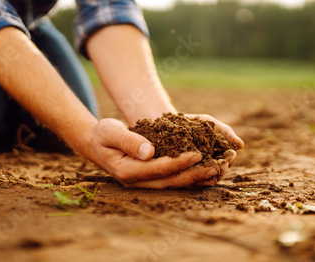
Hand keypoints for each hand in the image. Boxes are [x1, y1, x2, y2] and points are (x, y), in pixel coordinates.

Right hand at [82, 118, 222, 188]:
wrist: (96, 144)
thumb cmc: (103, 134)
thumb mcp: (111, 131)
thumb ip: (129, 140)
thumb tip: (150, 152)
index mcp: (127, 171)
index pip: (157, 169)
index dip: (178, 163)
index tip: (196, 154)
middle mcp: (137, 182)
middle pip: (170, 181)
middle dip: (194, 174)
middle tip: (216, 166)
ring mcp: (145, 183)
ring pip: (174, 183)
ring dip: (196, 178)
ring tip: (218, 169)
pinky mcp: (152, 178)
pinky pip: (174, 180)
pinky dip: (191, 176)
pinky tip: (207, 170)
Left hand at [182, 114, 243, 184]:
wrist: (170, 123)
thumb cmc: (193, 123)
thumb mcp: (209, 123)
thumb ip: (225, 132)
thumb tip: (241, 145)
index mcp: (217, 157)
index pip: (227, 162)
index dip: (230, 159)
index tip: (232, 154)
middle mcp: (207, 167)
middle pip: (218, 173)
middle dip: (222, 169)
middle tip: (222, 165)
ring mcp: (195, 172)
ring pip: (205, 179)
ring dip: (210, 175)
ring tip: (211, 169)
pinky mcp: (181, 174)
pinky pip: (189, 180)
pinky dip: (194, 178)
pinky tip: (194, 172)